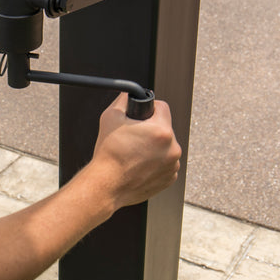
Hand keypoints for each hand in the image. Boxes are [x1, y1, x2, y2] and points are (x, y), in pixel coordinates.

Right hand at [89, 93, 180, 209]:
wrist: (107, 185)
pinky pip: (165, 163)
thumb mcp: (110, 117)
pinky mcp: (170, 178)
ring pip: (166, 146)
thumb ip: (124, 100)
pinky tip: (139, 164)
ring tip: (135, 153)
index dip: (149, 109)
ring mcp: (172, 165)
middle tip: (134, 137)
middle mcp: (172, 148)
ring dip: (154, 147)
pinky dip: (155, 162)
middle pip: (164, 128)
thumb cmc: (109, 155)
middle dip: (151, 130)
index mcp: (162, 131)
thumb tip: (130, 95)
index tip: (141, 117)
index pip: (162, 107)